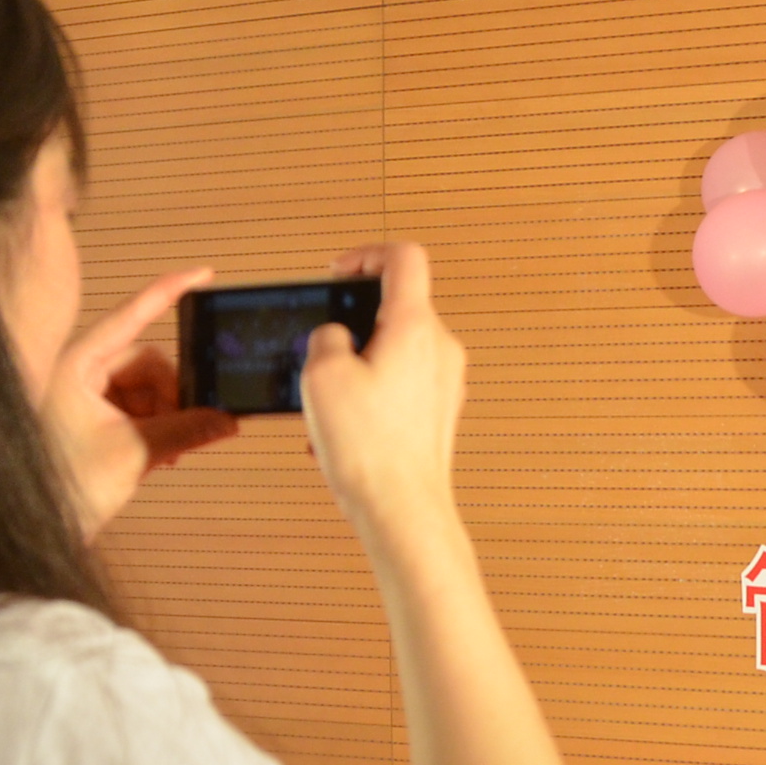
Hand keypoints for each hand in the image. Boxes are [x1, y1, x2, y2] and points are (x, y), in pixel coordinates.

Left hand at [44, 267, 235, 533]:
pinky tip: (157, 455)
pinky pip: (136, 407)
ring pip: (147, 389)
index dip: (169, 292)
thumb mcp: (134, 454)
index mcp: (77, 365)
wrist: (34, 525)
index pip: (131, 316)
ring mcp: (83, 393)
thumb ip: (186, 430)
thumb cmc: (61, 485)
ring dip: (165, 417)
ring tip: (165, 454)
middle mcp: (77, 371)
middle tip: (190, 426)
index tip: (203, 275)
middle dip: (173, 395)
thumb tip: (228, 419)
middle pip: (148, 363)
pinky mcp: (90, 415)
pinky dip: (153, 427)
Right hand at [299, 241, 466, 542]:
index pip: (403, 258)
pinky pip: (400, 385)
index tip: (338, 274)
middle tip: (322, 348)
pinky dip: (369, 395)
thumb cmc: (370, 448)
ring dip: (356, 365)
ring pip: (394, 350)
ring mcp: (445, 382)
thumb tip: (336, 339)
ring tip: (328, 402)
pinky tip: (342, 429)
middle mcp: (440, 349)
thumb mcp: (321, 376)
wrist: (403, 509)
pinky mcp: (439, 412)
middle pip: (396, 308)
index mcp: (416, 326)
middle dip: (352, 323)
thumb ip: (326, 338)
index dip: (366, 255)